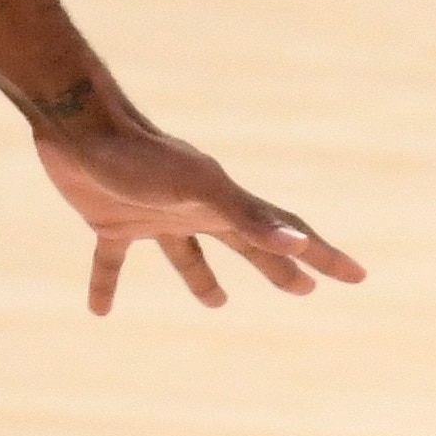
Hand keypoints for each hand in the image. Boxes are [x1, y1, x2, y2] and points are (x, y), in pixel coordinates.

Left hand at [31, 112, 365, 314]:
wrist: (78, 125)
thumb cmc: (139, 156)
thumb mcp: (199, 189)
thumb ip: (246, 216)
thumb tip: (296, 243)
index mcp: (224, 203)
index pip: (284, 234)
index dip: (322, 256)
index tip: (357, 277)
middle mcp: (194, 210)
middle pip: (245, 245)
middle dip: (277, 268)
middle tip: (305, 291)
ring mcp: (152, 215)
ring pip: (186, 254)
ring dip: (202, 280)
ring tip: (216, 305)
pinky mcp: (108, 220)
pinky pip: (111, 260)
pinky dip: (106, 284)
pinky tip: (99, 310)